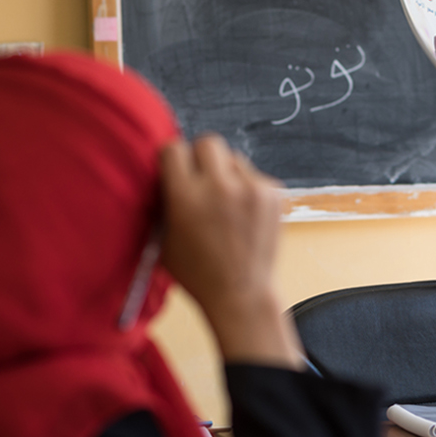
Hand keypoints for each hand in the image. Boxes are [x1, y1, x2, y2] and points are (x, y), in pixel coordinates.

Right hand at [158, 135, 303, 369]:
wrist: (240, 294)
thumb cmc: (197, 273)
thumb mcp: (163, 239)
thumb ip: (162, 202)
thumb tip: (163, 171)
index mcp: (186, 197)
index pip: (174, 148)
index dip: (173, 160)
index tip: (175, 171)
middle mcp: (219, 187)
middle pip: (207, 141)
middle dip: (200, 157)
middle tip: (200, 179)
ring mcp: (250, 188)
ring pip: (233, 158)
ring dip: (226, 173)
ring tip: (224, 204)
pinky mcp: (272, 193)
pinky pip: (253, 175)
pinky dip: (246, 188)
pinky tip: (242, 214)